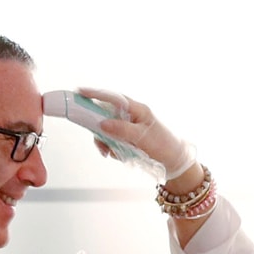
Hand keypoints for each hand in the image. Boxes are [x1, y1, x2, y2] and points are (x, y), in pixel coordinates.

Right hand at [79, 88, 195, 180]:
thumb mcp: (142, 137)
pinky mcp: (125, 137)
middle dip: (97, 129)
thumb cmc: (163, 145)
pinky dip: (110, 149)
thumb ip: (121, 129)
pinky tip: (118, 155)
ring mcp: (126, 126)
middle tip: (100, 142)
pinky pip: (110, 140)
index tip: (79, 92)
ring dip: (104, 142)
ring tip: (111, 153)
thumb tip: (102, 124)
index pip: (112, 97)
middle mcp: (129, 115)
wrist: (174, 161)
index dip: (95, 94)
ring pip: (105, 130)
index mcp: (136, 109)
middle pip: (103, 114)